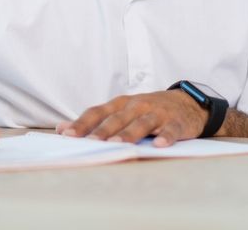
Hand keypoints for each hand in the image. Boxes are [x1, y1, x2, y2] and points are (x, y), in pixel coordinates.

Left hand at [56, 90, 208, 147]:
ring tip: (118, 144)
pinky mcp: (176, 122)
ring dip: (129, 134)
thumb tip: (61, 129)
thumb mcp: (122, 111)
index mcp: (121, 104)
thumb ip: (95, 121)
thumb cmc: (147, 110)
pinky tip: (159, 145)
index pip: (98, 112)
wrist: (187, 103)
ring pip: (141, 123)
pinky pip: (170, 130)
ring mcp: (157, 113)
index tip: (66, 135)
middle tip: (90, 143)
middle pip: (117, 119)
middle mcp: (137, 106)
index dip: (82, 123)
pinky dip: (165, 137)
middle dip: (103, 131)